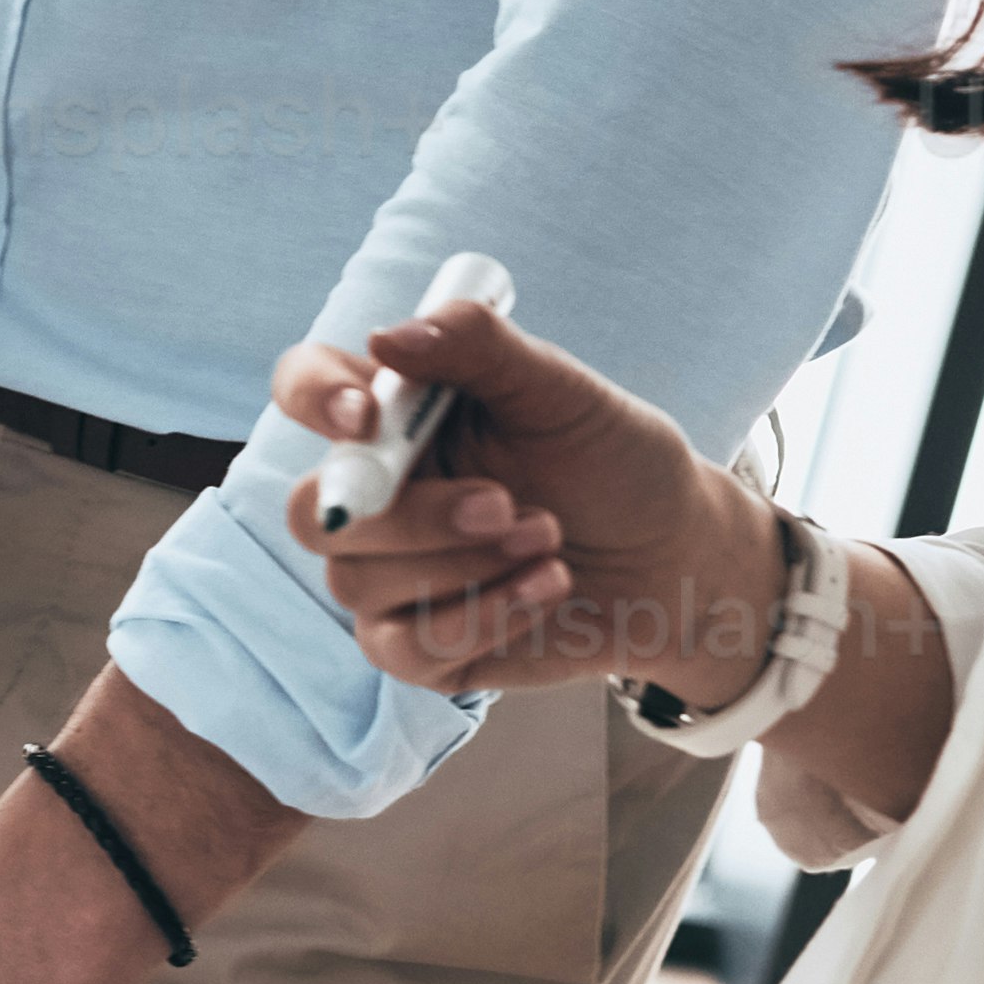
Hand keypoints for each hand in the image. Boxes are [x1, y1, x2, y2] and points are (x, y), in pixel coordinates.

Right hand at [272, 288, 752, 701]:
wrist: (677, 560)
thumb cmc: (616, 464)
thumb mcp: (561, 391)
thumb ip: (480, 349)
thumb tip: (389, 337)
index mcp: (396, 417)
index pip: (306, 388)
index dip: (317, 398)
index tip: (368, 415)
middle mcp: (376, 495)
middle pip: (317, 512)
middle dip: (411, 517)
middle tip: (505, 505)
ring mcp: (389, 575)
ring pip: (357, 584)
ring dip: (465, 566)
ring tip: (551, 540)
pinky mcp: (419, 646)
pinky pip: (404, 646)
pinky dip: (483, 617)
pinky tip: (547, 588)